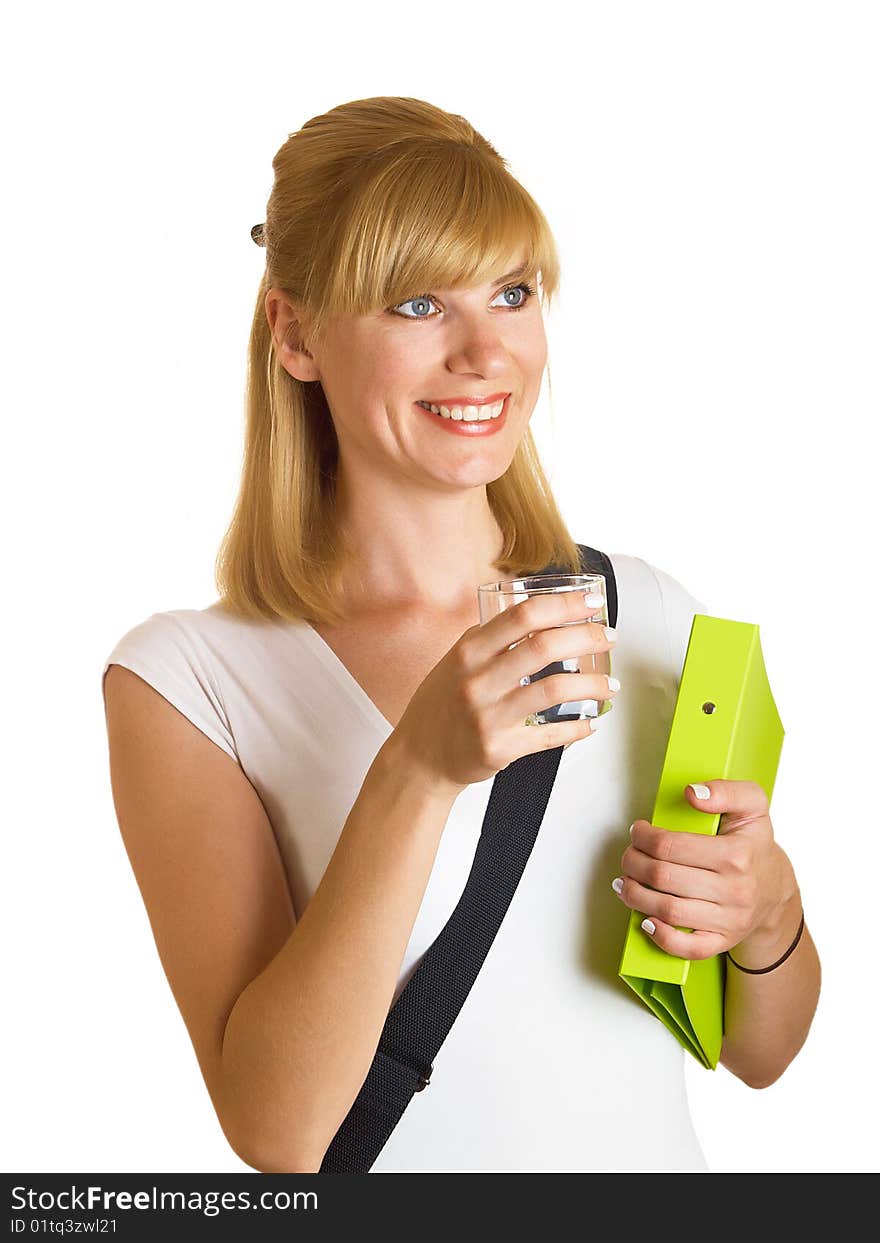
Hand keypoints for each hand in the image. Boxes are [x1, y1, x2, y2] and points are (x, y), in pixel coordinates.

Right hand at [392, 587, 618, 794]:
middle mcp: (476, 681)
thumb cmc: (440, 706)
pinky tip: (590, 722)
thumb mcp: (454, 662)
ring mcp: (487, 716)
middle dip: (587, 637)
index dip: (565, 604)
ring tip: (609, 684)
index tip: (592, 602)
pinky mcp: (498, 749)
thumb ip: (489, 639)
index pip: (523, 615)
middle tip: (608, 637)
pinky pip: (549, 736)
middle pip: (544, 647)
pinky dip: (577, 728)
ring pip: (554, 690)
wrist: (418, 758)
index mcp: (468, 651)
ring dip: (592, 685)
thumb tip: (537, 614)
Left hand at [611, 779, 799, 960]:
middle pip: (663, 877)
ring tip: (625, 882)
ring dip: (635, 896)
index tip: (638, 831)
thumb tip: (693, 793)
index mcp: (736, 854)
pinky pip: (688, 948)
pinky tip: (646, 920)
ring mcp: (729, 920)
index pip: (670, 845)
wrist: (775, 889)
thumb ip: (725, 790)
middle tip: (628, 855)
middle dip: (633, 863)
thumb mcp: (752, 806)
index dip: (643, 837)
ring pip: (668, 911)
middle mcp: (734, 890)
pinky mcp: (723, 941)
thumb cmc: (754, 845)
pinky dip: (661, 937)